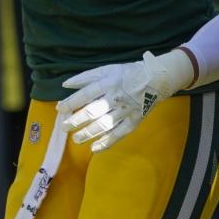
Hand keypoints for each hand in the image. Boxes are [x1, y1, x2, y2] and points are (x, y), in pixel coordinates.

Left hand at [56, 49, 194, 151]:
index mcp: (108, 83)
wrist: (157, 79)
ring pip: (104, 125)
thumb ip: (86, 77)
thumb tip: (65, 84)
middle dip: (76, 121)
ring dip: (88, 133)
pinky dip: (107, 143)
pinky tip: (95, 149)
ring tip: (76, 139)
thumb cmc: (129, 73)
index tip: (60, 109)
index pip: (85, 94)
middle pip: (92, 112)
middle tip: (64, 128)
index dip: (71, 102)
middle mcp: (116, 98)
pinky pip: (119, 134)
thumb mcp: (108, 69)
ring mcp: (125, 111)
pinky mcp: (134, 121)